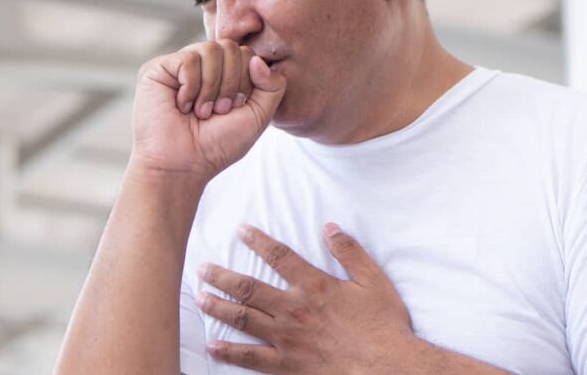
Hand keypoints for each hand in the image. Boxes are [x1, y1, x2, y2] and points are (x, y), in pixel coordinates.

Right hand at [131, 40, 286, 179]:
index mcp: (223, 74)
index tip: (232, 110)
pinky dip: (191, 88)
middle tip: (217, 111)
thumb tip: (258, 59)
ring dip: (212, 87)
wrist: (183, 165)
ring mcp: (179, 66)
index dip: (246, 82)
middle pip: (231, 47)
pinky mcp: (158, 69)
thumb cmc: (217, 145)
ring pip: (211, 49)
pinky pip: (188, 59)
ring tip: (200, 111)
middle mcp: (201, 66)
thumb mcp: (257, 116)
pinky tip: (182, 106)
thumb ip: (272, 86)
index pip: (246, 54)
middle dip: (231, 84)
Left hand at [196, 223, 414, 373]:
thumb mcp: (373, 281)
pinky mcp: (287, 364)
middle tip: (201, 269)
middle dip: (221, 276)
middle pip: (249, 288)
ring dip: (218, 307)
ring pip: (243, 318)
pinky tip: (212, 345)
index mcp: (314, 286)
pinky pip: (251, 357)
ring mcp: (287, 338)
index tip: (240, 230)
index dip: (257, 241)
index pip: (279, 256)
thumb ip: (350, 252)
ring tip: (198, 298)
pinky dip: (230, 352)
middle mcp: (294, 309)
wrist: (388, 367)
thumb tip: (329, 227)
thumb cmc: (383, 325)